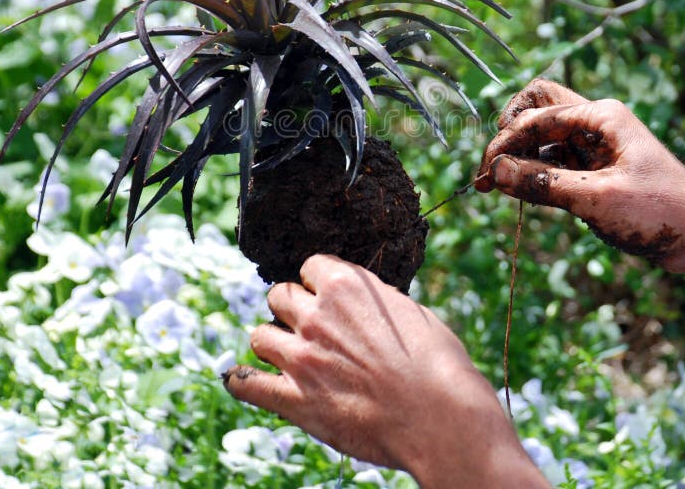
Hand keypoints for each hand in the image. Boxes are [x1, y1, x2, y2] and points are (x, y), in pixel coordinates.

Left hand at [223, 255, 546, 487]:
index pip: (310, 266)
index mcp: (345, 285)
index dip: (318, 282)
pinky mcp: (295, 400)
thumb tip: (356, 305)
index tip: (327, 297)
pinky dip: (243, 381)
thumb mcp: (409, 311)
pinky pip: (246, 384)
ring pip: (260, 334)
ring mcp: (301, 358)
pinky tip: (246, 381)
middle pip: (280, 295)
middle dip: (292, 308)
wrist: (441, 418)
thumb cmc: (438, 364)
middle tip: (309, 328)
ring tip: (288, 355)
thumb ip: (371, 302)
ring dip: (273, 341)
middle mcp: (316, 315)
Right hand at [475, 78, 684, 269]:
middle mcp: (595, 123)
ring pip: (542, 138)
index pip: (536, 116)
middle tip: (491, 167)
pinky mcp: (592, 170)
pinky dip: (534, 174)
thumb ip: (543, 183)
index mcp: (601, 116)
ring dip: (518, 158)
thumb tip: (494, 172)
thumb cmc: (660, 212)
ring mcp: (593, 146)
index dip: (505, 143)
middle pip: (536, 108)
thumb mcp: (596, 198)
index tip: (486, 173)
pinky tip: (521, 194)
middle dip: (509, 135)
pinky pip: (552, 162)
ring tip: (496, 187)